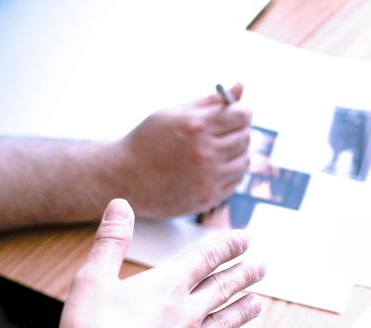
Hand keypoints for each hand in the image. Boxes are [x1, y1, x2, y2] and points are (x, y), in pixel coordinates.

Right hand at [56, 199, 264, 327]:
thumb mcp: (93, 279)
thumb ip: (111, 241)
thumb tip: (121, 206)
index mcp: (166, 287)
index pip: (204, 258)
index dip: (227, 246)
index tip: (245, 239)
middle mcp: (186, 315)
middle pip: (223, 288)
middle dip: (244, 274)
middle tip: (262, 266)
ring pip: (226, 323)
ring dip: (243, 310)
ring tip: (258, 303)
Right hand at [114, 84, 252, 217]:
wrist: (126, 178)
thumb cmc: (148, 141)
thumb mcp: (173, 113)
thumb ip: (210, 101)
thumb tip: (240, 87)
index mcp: (196, 127)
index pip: (240, 115)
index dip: (244, 110)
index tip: (241, 111)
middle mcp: (205, 153)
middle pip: (244, 137)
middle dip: (240, 130)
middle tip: (228, 129)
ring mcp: (208, 178)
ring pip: (244, 160)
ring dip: (238, 152)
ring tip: (220, 148)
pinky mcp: (208, 197)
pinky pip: (235, 181)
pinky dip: (231, 172)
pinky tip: (215, 166)